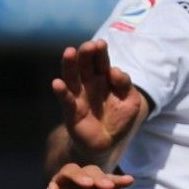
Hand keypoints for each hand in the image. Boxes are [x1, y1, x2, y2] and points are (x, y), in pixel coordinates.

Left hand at [34, 163, 134, 188]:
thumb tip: (52, 188)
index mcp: (62, 181)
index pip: (69, 172)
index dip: (78, 176)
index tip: (87, 185)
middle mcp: (79, 179)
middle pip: (89, 172)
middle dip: (98, 178)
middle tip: (105, 186)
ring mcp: (93, 186)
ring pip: (103, 178)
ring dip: (112, 180)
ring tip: (124, 182)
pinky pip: (114, 188)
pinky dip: (120, 186)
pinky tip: (128, 185)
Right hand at [52, 40, 143, 159]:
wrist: (107, 144)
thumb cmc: (119, 120)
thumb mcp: (131, 102)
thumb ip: (125, 85)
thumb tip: (114, 70)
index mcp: (104, 79)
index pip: (101, 61)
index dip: (100, 52)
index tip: (100, 44)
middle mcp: (89, 84)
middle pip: (85, 65)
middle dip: (85, 54)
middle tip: (88, 46)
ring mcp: (78, 97)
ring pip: (72, 78)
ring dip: (70, 65)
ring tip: (69, 52)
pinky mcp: (71, 112)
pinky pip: (66, 101)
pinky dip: (61, 92)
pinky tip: (57, 83)